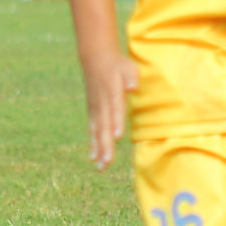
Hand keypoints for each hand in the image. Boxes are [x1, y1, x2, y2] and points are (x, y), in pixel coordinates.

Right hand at [82, 54, 138, 169]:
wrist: (95, 59)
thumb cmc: (117, 65)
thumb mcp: (127, 66)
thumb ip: (131, 76)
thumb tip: (133, 87)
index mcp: (112, 91)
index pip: (115, 108)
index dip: (116, 121)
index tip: (118, 135)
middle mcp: (102, 103)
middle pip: (104, 126)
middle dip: (106, 145)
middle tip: (107, 162)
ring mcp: (95, 109)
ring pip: (97, 132)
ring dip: (99, 150)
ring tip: (102, 167)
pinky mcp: (92, 113)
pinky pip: (92, 131)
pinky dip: (93, 145)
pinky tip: (94, 159)